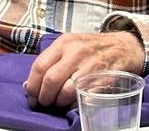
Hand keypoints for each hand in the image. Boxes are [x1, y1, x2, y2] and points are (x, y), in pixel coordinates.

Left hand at [23, 31, 144, 109]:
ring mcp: (90, 66)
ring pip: (66, 92)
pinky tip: (72, 102)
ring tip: (59, 102)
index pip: (40, 65)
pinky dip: (74, 105)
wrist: (121, 47)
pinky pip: (83, 98)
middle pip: (51, 80)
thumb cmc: (89, 48)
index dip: (32, 85)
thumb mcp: (67, 46)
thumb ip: (49, 62)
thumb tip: (28, 86)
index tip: (32, 96)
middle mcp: (76, 52)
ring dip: (59, 103)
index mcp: (63, 43)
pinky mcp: (103, 80)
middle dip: (44, 97)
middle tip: (44, 102)